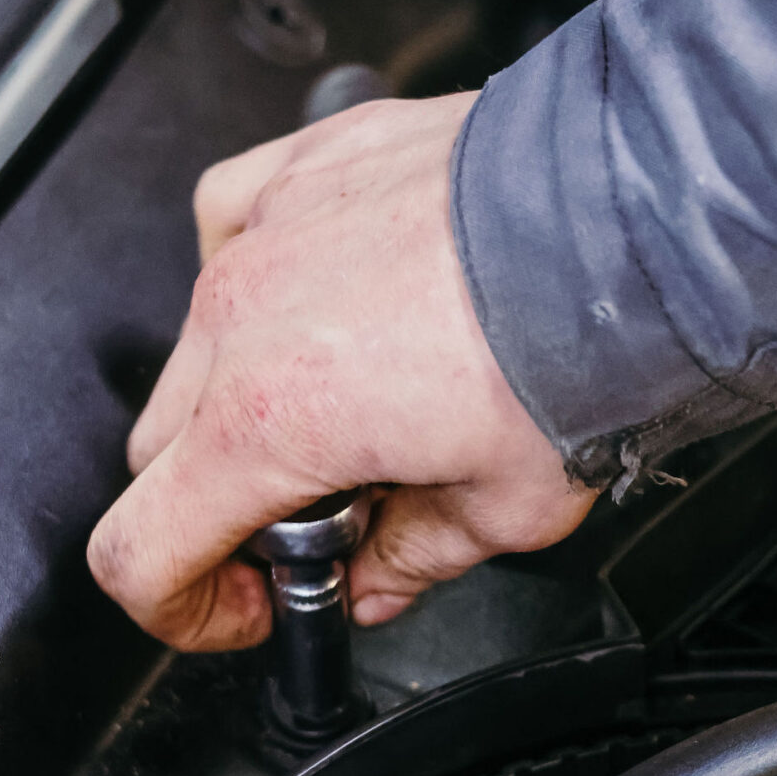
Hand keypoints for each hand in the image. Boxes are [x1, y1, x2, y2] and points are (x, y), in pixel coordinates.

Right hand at [86, 94, 594, 648]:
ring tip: (357, 401)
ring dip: (247, 389)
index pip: (140, 552)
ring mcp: (265, 230)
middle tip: (330, 512)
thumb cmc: (580, 347)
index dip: (183, 610)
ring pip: (196, 342)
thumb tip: (373, 581)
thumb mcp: (504, 508)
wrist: (635, 219)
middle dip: (229, 502)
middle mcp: (240, 320)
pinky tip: (330, 299)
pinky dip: (259, 275)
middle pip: (165, 453)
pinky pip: (231, 227)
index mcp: (269, 423)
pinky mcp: (306, 164)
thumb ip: (411, 560)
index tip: (248, 607)